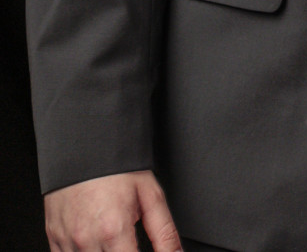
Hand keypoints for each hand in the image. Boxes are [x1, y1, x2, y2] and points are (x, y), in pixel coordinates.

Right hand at [44, 171, 180, 251]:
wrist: (85, 151)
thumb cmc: (118, 171)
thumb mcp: (151, 197)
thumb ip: (164, 232)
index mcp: (114, 231)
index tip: (145, 251)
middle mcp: (87, 240)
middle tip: (128, 243)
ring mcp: (67, 241)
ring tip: (113, 239)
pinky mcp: (54, 238)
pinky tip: (95, 243)